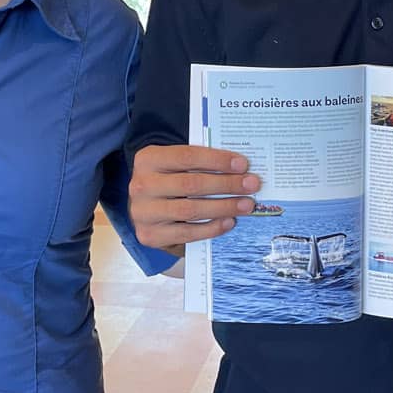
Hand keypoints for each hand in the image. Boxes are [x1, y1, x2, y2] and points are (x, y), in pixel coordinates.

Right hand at [130, 145, 258, 250]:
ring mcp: (143, 212)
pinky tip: (229, 221)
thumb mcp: (175, 166)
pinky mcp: (150, 235)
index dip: (217, 160)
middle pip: (191, 184)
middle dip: (226, 184)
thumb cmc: (168, 181)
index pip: (187, 156)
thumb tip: (239, 169)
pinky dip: (211, 228)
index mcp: (148, 159)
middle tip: (251, 184)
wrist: (144, 210)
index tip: (243, 164)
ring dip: (223, 206)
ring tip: (246, 205)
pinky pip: (187, 233)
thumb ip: (199, 164)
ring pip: (190, 209)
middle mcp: (141, 185)